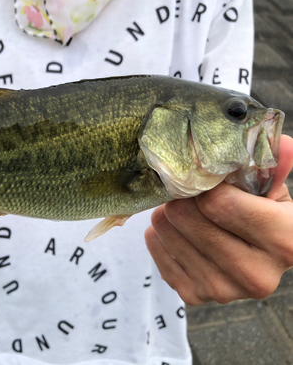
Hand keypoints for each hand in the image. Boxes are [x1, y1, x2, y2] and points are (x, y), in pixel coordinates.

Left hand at [145, 135, 292, 304]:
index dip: (203, 184)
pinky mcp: (196, 295)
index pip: (219, 203)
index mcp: (284, 242)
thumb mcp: (273, 189)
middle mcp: (256, 275)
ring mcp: (224, 291)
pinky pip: (157, 254)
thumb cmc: (265, 215)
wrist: (258, 258)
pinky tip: (173, 229)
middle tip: (184, 190)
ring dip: (166, 215)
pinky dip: (158, 237)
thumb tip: (282, 143)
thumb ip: (272, 164)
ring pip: (167, 233)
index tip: (201, 177)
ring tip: (180, 208)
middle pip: (186, 217)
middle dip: (180, 197)